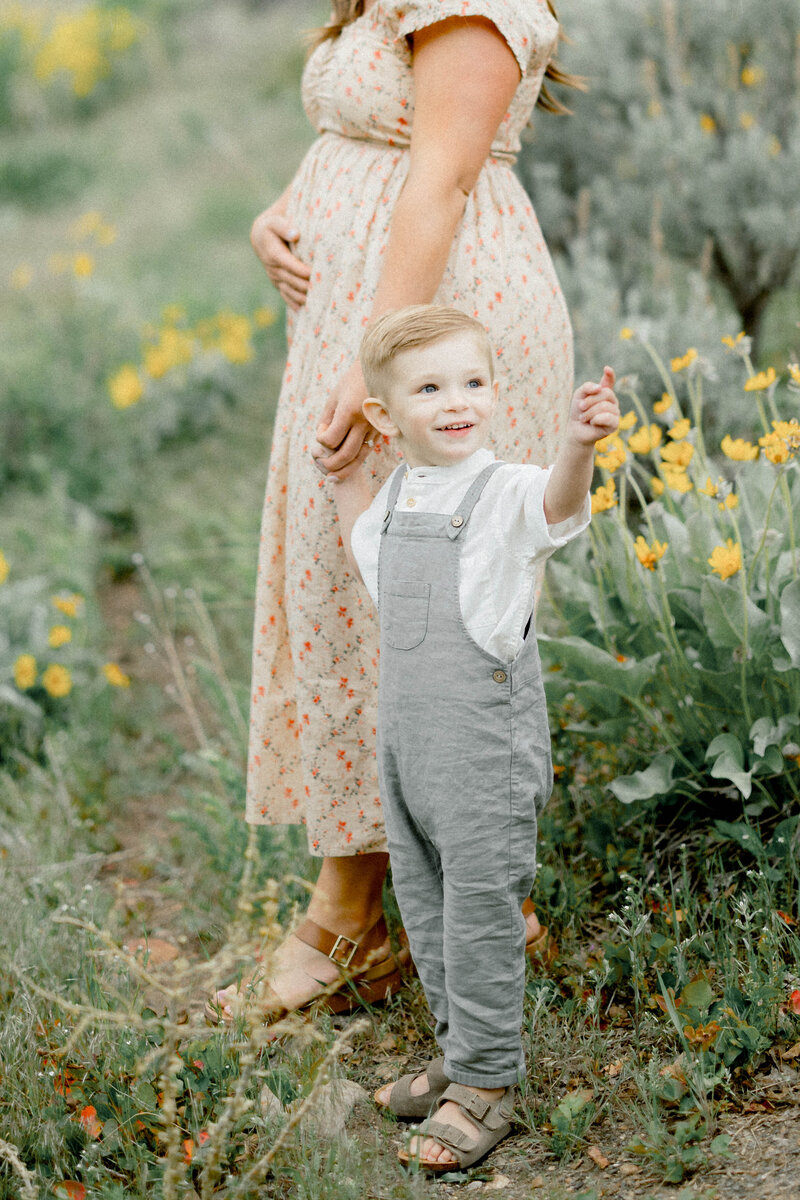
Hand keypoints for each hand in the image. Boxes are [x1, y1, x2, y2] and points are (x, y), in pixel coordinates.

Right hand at [250, 204, 310, 310]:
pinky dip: (294, 303)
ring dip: (302, 297)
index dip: (301, 270)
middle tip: (322, 290)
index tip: (313, 274)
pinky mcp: (277, 283)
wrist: (261, 237)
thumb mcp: (275, 221)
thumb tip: (295, 234)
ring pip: (289, 290)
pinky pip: (285, 295)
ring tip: (317, 302)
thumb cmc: (272, 227)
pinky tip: (305, 310)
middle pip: (291, 280)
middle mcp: (273, 268)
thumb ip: (284, 227)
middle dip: (306, 286)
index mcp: (273, 253)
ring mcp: (275, 278)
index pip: (289, 264)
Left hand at [311, 361, 373, 479]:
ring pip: (358, 458)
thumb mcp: (335, 397)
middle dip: (330, 465)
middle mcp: (363, 422)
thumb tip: (322, 442)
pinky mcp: (380, 432)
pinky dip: (355, 463)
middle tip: (321, 467)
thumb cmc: (352, 382)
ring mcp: (374, 428)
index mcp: (349, 412)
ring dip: (344, 470)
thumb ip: (327, 420)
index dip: (321, 441)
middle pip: (345, 454)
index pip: (330, 439)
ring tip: (332, 477)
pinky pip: (366, 452)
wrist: (381, 373)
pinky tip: (345, 469)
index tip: (321, 433)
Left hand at [569, 366, 618, 444]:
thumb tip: (599, 388)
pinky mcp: (615, 424)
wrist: (576, 430)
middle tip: (581, 408)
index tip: (606, 369)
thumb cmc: (578, 412)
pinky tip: (592, 423)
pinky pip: (607, 417)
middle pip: (606, 393)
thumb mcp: (579, 396)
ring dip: (589, 412)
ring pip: (605, 406)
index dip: (610, 375)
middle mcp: (612, 401)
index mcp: (604, 392)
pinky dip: (595, 419)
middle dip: (590, 400)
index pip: (610, 381)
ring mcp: (615, 412)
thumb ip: (587, 387)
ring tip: (583, 418)